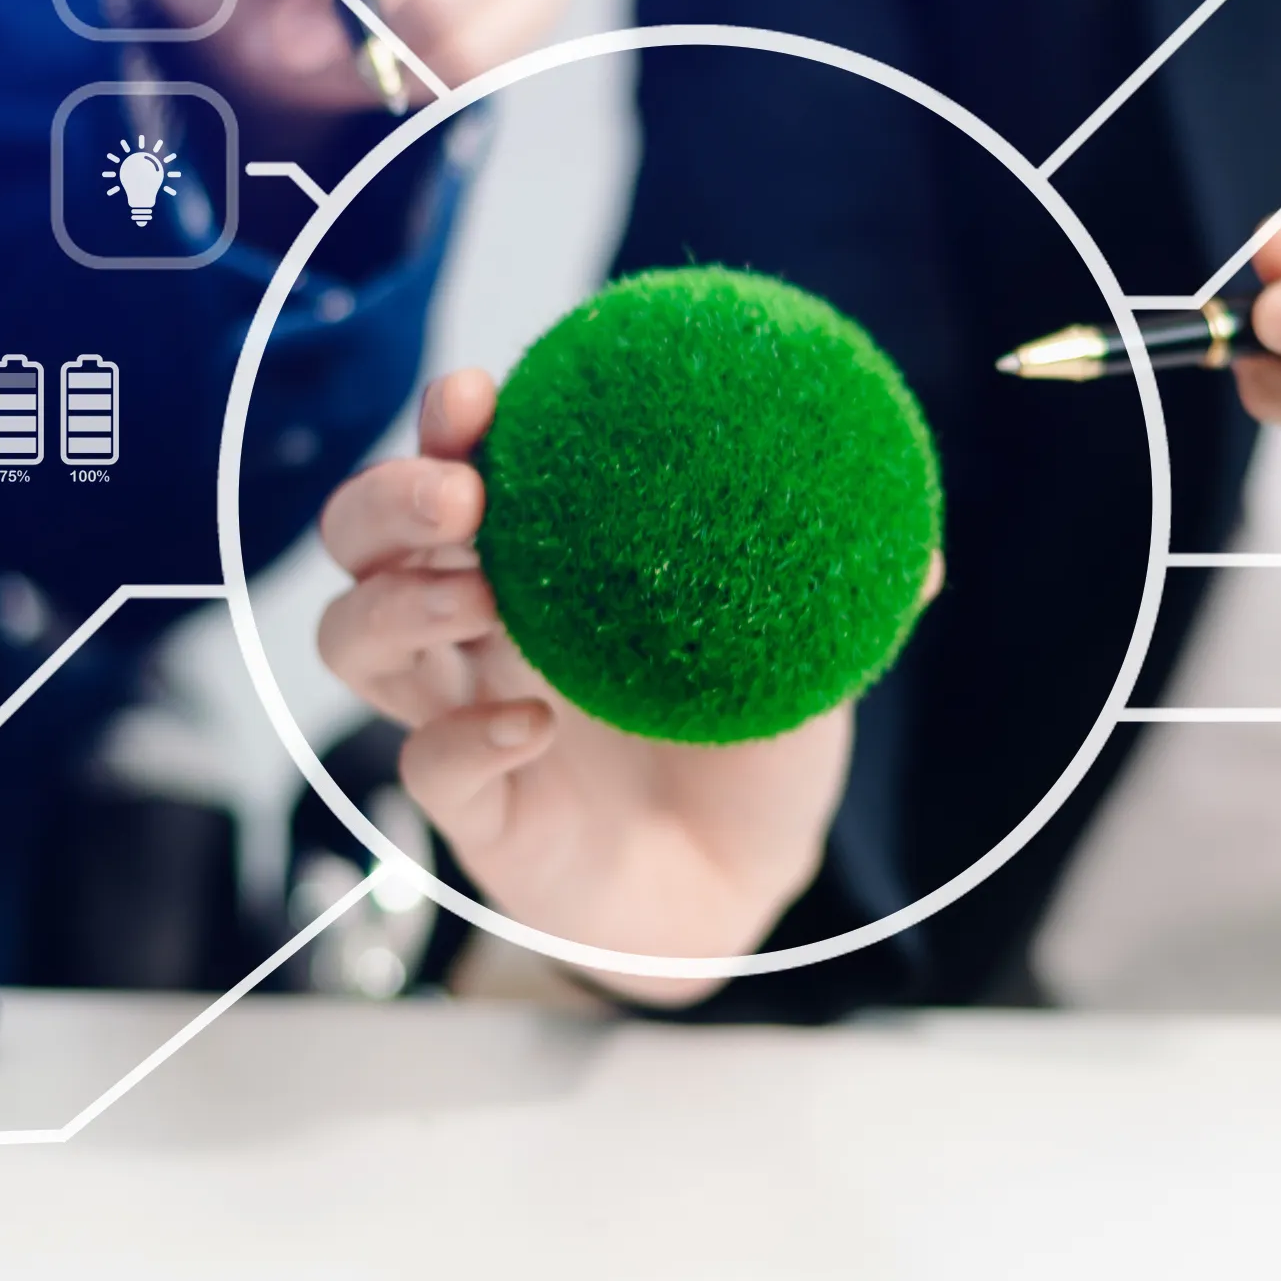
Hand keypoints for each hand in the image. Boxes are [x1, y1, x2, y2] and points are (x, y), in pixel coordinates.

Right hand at [316, 371, 855, 1002]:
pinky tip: (531, 727)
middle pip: (363, 542)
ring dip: (399, 602)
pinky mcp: (477, 814)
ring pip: (355, 641)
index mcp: (545, 566)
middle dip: (387, 499)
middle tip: (459, 490)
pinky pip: (428, 766)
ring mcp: (463, 717)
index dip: (450, 423)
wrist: (747, 887)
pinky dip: (464, 737)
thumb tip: (924, 549)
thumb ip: (845, 593)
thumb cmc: (752, 747)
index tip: (478, 393)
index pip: (462, 467)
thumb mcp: (808, 655)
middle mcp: (479, 632)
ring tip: (478, 595)